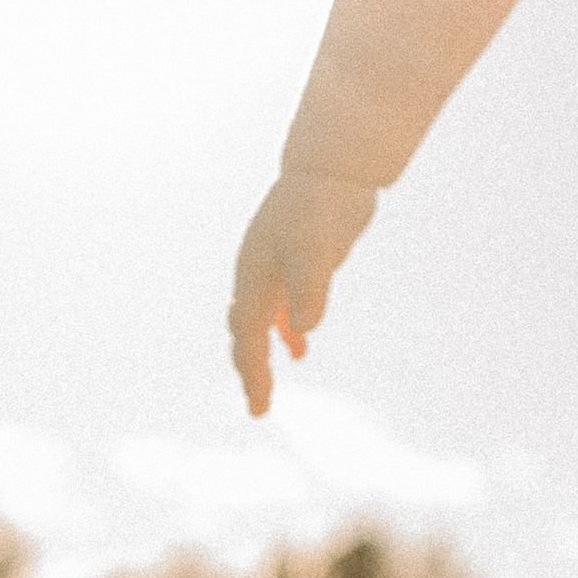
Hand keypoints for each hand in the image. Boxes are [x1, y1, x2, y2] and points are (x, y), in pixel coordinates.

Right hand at [229, 170, 378, 415]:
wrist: (332, 169)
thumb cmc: (321, 206)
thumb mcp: (317, 249)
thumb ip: (309, 288)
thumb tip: (303, 330)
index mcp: (254, 277)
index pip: (248, 336)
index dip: (253, 372)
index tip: (260, 405)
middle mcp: (256, 276)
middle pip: (246, 333)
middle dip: (250, 371)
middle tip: (258, 408)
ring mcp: (273, 269)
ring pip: (259, 321)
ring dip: (262, 352)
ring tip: (267, 384)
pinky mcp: (293, 262)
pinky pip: (281, 306)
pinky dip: (286, 329)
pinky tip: (299, 347)